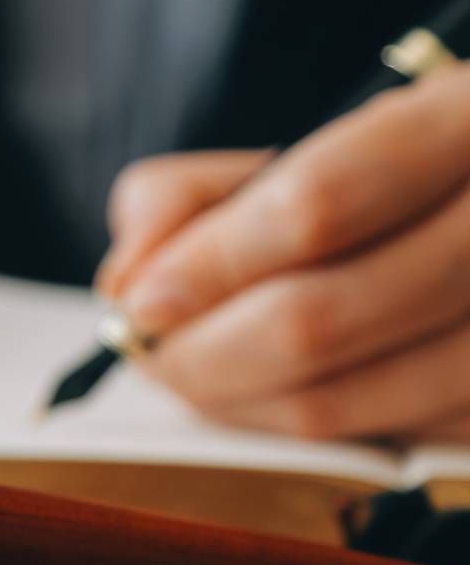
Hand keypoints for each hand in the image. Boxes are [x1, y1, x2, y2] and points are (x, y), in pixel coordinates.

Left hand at [96, 64, 469, 441]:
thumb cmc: (379, 179)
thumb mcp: (292, 146)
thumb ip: (188, 197)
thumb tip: (128, 284)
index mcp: (462, 119)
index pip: (317, 205)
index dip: (208, 265)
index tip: (140, 301)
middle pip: (317, 320)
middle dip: (199, 350)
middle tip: (148, 348)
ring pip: (337, 403)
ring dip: (228, 400)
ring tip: (191, 371)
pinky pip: (365, 445)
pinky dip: (287, 424)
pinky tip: (264, 391)